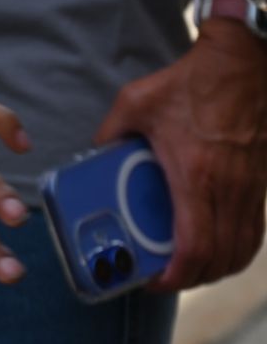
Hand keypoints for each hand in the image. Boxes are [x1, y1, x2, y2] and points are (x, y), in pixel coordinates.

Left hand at [93, 19, 266, 290]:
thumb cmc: (191, 83)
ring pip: (242, 249)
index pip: (194, 246)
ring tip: (189, 268)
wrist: (245, 62)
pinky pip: (255, 230)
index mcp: (195, 176)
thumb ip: (109, 132)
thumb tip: (93, 153)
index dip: (176, 275)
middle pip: (219, 258)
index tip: (153, 280)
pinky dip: (237, 248)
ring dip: (217, 268)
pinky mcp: (262, 181)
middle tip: (164, 278)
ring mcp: (250, 187)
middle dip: (192, 279)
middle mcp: (229, 189)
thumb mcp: (135, 103)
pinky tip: (217, 246)